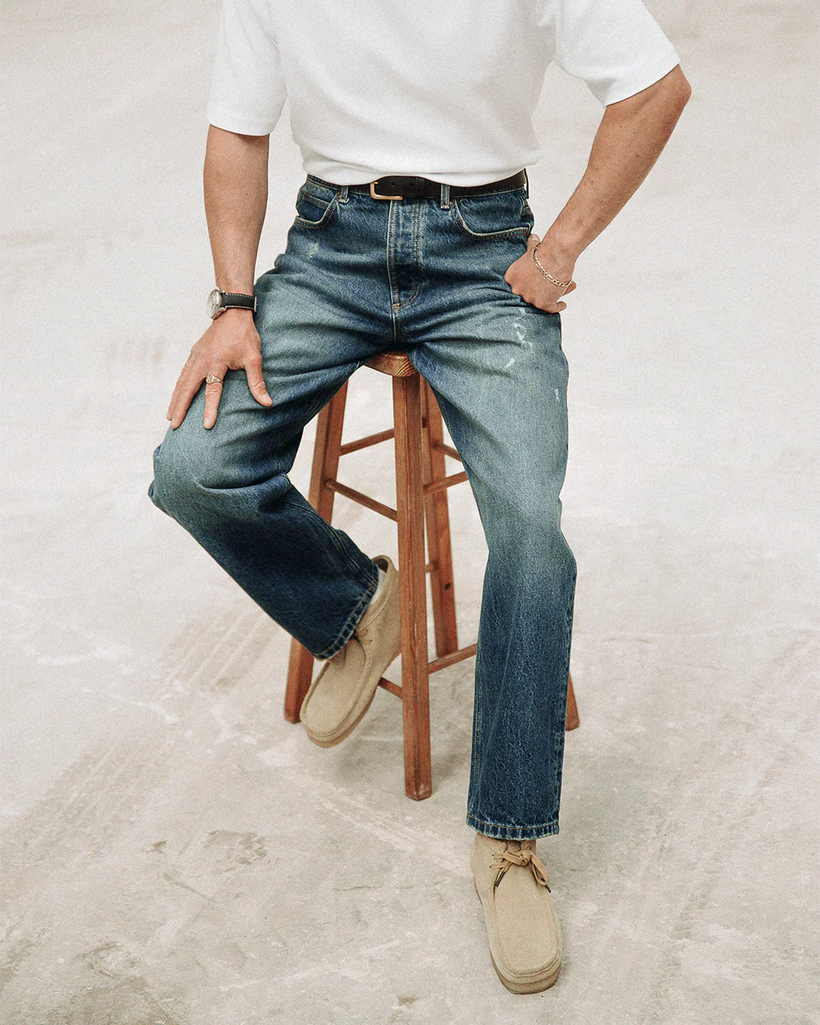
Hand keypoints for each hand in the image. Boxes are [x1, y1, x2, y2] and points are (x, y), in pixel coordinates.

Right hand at [166, 310, 272, 428]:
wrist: (232, 313)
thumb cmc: (244, 336)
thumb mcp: (254, 358)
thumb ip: (257, 382)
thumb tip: (267, 403)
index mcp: (216, 363)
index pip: (212, 391)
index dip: (210, 409)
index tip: (206, 426)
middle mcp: (201, 361)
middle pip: (187, 389)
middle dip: (180, 408)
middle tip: (174, 426)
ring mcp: (195, 357)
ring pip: (181, 383)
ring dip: (175, 400)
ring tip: (170, 416)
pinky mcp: (194, 355)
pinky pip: (182, 375)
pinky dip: (177, 388)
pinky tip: (175, 398)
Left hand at [504, 232, 577, 312]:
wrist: (556, 253)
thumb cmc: (545, 249)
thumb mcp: (533, 247)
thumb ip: (531, 246)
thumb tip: (533, 237)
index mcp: (511, 278)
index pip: (518, 285)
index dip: (528, 284)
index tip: (534, 284)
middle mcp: (517, 290)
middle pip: (529, 294)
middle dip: (538, 290)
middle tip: (548, 286)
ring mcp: (530, 298)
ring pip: (542, 300)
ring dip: (552, 295)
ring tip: (564, 288)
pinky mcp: (543, 304)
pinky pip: (551, 309)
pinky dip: (558, 306)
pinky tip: (562, 304)